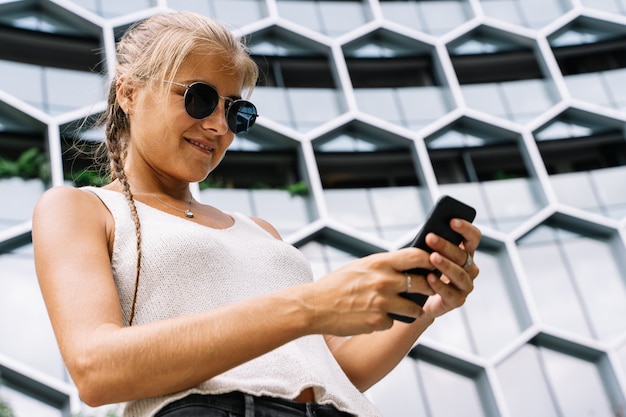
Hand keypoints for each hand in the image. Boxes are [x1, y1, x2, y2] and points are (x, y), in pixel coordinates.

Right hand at [305, 246, 434, 335]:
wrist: (314, 306)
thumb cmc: (336, 284)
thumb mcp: (361, 266)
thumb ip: (384, 266)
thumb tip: (408, 265)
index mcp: (379, 263)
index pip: (417, 256)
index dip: (431, 261)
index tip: (433, 265)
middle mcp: (384, 281)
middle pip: (423, 284)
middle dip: (427, 289)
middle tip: (425, 290)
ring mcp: (382, 303)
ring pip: (415, 309)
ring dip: (412, 310)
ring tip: (401, 308)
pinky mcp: (378, 322)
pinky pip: (394, 322)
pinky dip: (387, 321)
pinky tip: (372, 317)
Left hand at [419, 218, 480, 317]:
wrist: (417, 298)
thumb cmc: (422, 269)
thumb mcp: (425, 253)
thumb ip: (430, 244)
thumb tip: (428, 233)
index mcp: (465, 253)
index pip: (473, 237)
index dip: (465, 228)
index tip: (452, 220)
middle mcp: (470, 268)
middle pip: (463, 255)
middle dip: (446, 245)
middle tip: (430, 237)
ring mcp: (465, 286)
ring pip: (460, 274)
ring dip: (446, 265)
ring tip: (432, 257)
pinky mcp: (457, 301)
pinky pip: (450, 293)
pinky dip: (440, 285)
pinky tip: (429, 278)